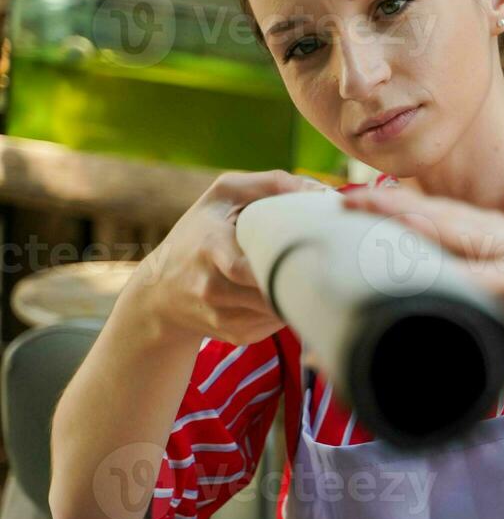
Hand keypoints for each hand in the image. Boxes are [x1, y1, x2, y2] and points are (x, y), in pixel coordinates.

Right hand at [129, 170, 322, 345]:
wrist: (159, 292)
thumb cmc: (200, 232)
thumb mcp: (224, 196)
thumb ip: (272, 183)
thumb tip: (323, 192)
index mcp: (211, 248)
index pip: (247, 266)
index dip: (285, 260)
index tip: (317, 246)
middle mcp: (212, 287)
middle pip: (273, 291)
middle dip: (302, 279)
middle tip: (328, 263)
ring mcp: (224, 316)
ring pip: (281, 309)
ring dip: (300, 293)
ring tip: (310, 273)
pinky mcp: (236, 335)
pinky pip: (277, 324)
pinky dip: (288, 308)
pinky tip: (285, 292)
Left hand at [340, 185, 503, 406]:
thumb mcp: (447, 346)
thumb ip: (393, 344)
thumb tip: (317, 359)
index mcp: (474, 249)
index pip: (423, 221)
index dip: (384, 210)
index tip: (339, 206)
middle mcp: (499, 240)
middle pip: (445, 216)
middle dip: (399, 208)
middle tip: (355, 203)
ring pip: (479, 232)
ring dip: (441, 226)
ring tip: (400, 223)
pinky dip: (492, 275)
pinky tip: (466, 277)